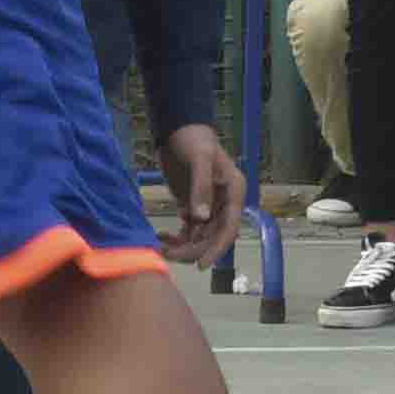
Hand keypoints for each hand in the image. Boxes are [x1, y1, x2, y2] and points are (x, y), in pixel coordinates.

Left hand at [158, 125, 246, 260]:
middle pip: (212, 237)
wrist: (178, 129)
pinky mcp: (193, 207)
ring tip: (160, 247)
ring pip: (199, 237)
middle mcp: (224, 203)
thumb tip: (200, 218)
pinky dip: (176, 238)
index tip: (201, 264)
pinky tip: (161, 237)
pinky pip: (188, 230)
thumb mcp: (199, 158)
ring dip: (182, 246)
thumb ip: (201, 187)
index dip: (216, 248)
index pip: (229, 227)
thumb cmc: (193, 139)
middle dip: (192, 249)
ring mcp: (209, 207)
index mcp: (234, 192)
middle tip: (168, 255)